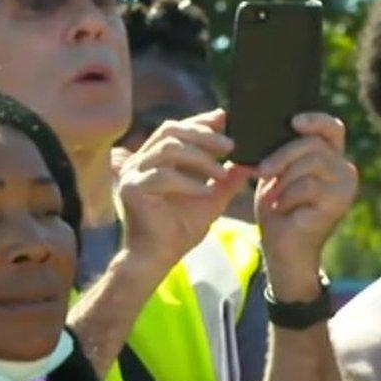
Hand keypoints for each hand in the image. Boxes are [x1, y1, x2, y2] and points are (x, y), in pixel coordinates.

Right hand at [113, 109, 250, 270]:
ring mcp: (132, 174)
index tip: (226, 121)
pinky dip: (188, 182)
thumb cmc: (179, 231)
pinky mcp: (131, 189)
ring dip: (199, 157)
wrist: (157, 259)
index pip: (176, 129)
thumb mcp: (211, 199)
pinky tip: (206, 192)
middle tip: (231, 146)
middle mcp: (139, 162)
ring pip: (168, 148)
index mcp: (153, 159)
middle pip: (170, 130)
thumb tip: (250, 162)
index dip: (200, 122)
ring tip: (221, 172)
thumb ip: (227, 180)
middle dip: (203, 135)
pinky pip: (162, 175)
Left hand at [252, 113, 358, 300]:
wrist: (281, 247)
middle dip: (282, 155)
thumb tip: (266, 127)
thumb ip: (279, 152)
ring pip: (311, 162)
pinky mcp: (339, 202)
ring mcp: (345, 185)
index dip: (315, 120)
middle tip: (262, 171)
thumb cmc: (277, 208)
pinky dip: (288, 196)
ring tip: (275, 197)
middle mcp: (344, 168)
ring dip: (284, 180)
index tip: (294, 121)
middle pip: (314, 144)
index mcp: (329, 157)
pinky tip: (283, 209)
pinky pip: (308, 185)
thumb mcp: (274, 175)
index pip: (331, 128)